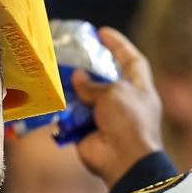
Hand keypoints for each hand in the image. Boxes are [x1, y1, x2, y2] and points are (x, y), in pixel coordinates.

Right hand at [71, 28, 164, 188]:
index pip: (131, 60)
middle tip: (71, 53)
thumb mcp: (114, 93)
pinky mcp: (88, 133)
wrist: (123, 160)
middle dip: (89, 67)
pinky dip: (64, 110)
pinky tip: (52, 97)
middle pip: (105, 79)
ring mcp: (105, 118)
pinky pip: (73, 118)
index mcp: (139, 89)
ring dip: (72, 89)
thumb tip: (77, 77)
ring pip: (85, 98)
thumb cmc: (128, 121)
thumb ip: (94, 84)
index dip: (118, 45)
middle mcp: (123, 102)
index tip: (102, 32)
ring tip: (56, 73)